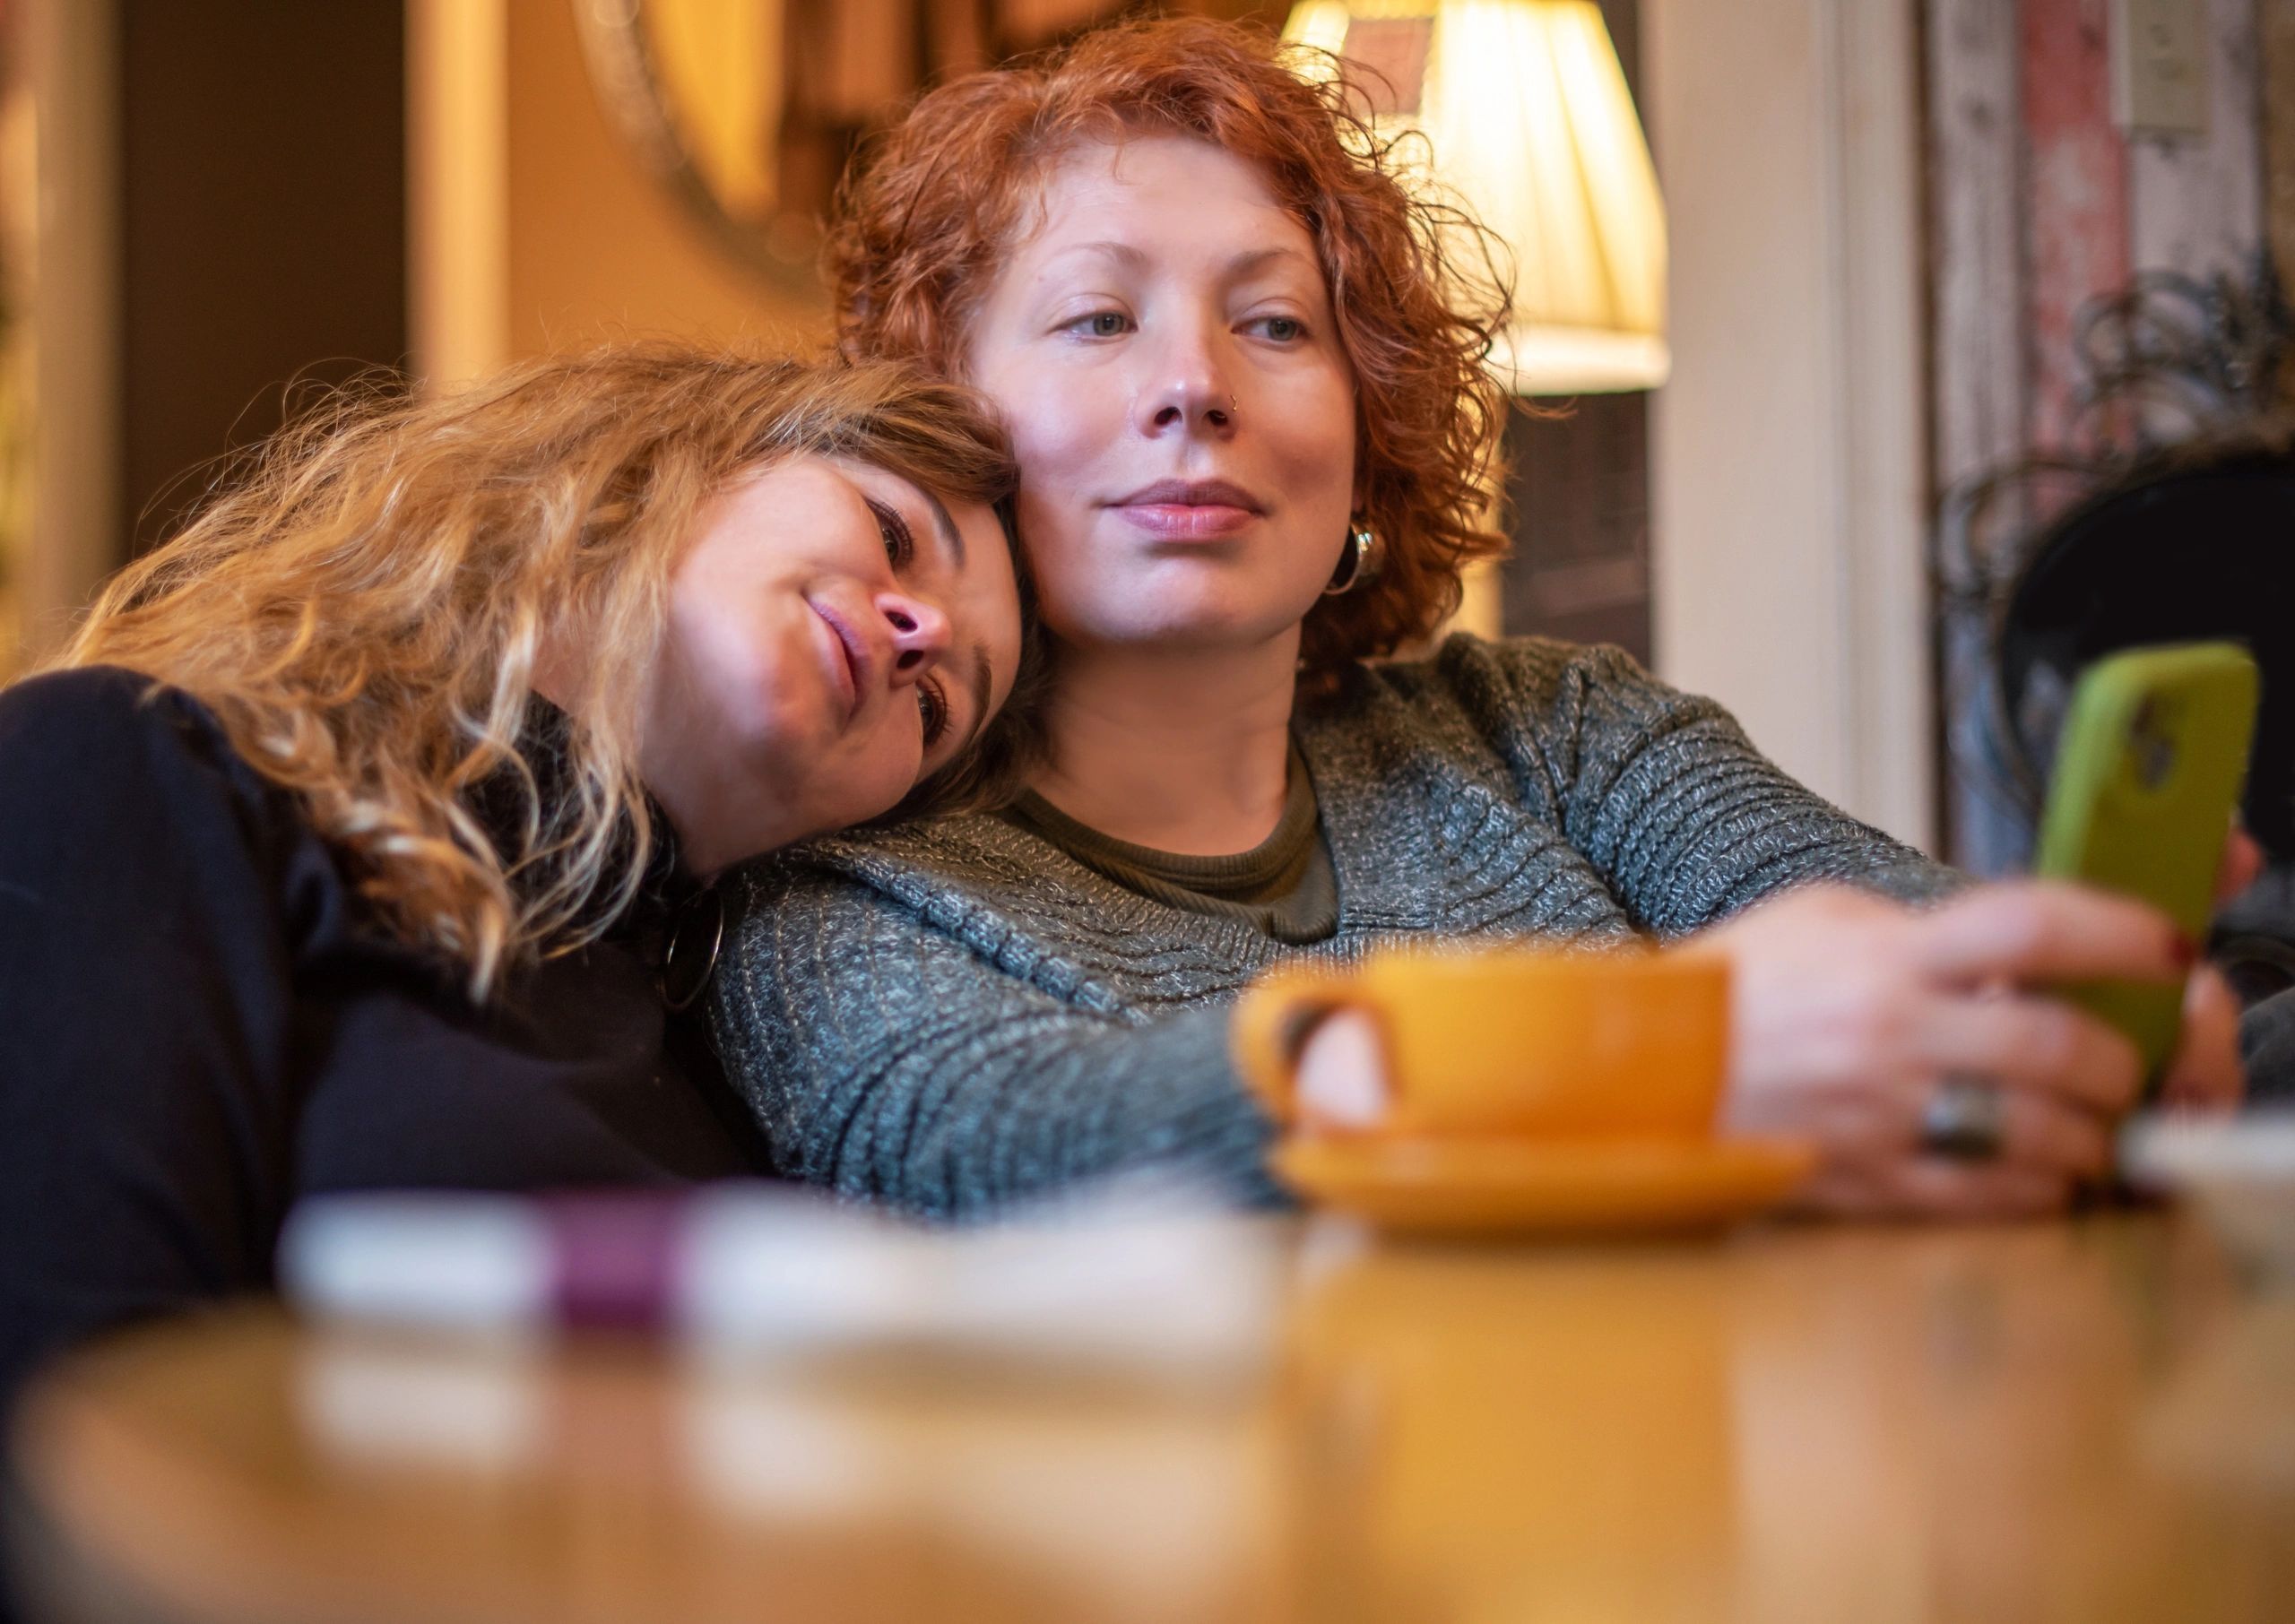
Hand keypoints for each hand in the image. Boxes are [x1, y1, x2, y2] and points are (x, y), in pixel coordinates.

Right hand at [1690, 881, 2239, 1220]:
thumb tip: (2008, 953)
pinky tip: (2041, 1172)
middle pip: (2054, 1043)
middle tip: (2126, 1061)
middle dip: (2117, 1058)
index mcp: (1883, 956)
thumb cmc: (1730, 989)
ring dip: (2091, 1133)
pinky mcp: (1869, 1182)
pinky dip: (2039, 1189)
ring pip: (2038, 1133)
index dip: (2118, 933)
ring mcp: (1881, 1115)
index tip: (2164, 947)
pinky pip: (1989, 1197)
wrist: (1635, 1071)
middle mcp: (1889, 1034)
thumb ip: (1916, 929)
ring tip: (2092, 1122)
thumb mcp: (1816, 920)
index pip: (2029, 928)